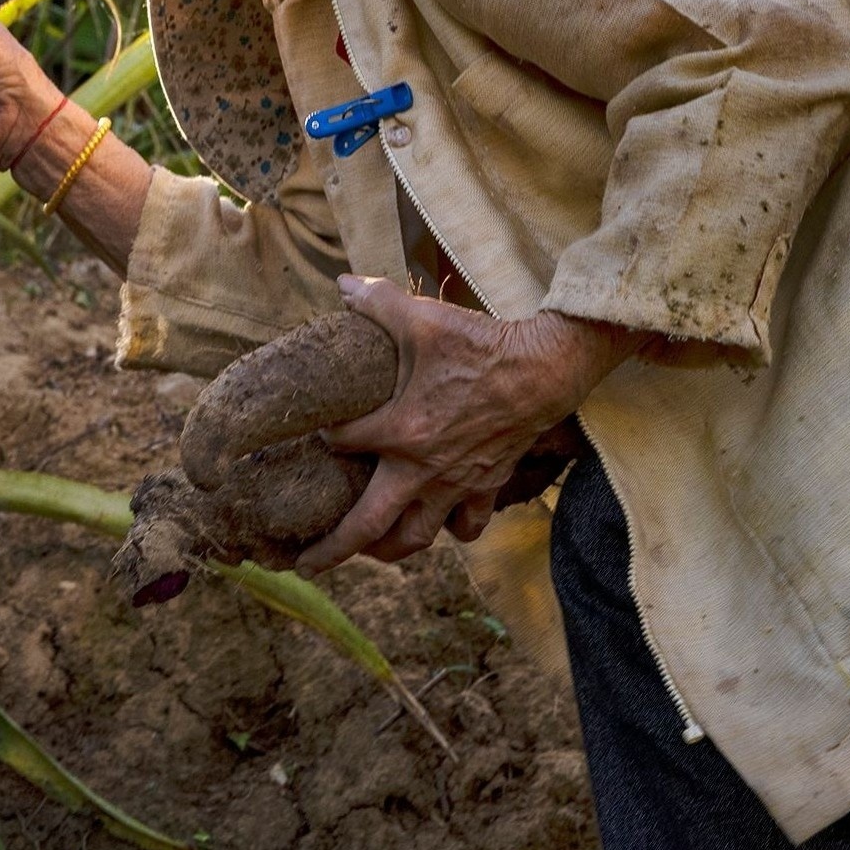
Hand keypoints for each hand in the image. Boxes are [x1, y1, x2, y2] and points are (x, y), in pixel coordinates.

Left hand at [295, 277, 640, 573]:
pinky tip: (439, 524)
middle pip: (368, 526)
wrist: (545, 370)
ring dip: (388, 549)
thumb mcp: (423, 319)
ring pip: (416, 537)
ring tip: (370, 551)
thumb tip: (343, 285)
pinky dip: (452, 531)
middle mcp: (422, 469)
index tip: (319, 429)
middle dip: (333, 549)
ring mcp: (456, 484)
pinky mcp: (487, 485)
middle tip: (304, 564)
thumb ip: (377, 303)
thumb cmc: (481, 346)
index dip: (325, 435)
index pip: (342, 442)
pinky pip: (467, 526)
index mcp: (399, 431)